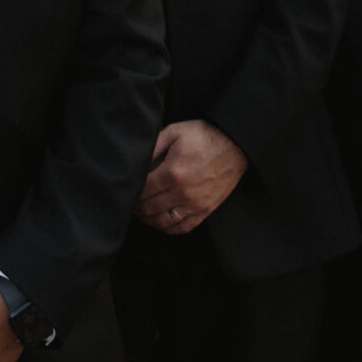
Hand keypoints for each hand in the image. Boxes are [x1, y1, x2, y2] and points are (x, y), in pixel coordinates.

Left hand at [138, 120, 247, 234]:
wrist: (234, 146)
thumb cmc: (203, 137)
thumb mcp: (174, 132)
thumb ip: (153, 147)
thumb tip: (137, 162)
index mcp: (172, 172)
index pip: (143, 190)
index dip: (132, 193)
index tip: (128, 191)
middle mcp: (183, 192)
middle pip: (151, 208)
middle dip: (137, 208)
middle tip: (131, 203)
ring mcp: (195, 204)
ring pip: (164, 222)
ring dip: (150, 220)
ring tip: (143, 213)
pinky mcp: (205, 210)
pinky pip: (183, 227)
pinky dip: (169, 229)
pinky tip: (161, 222)